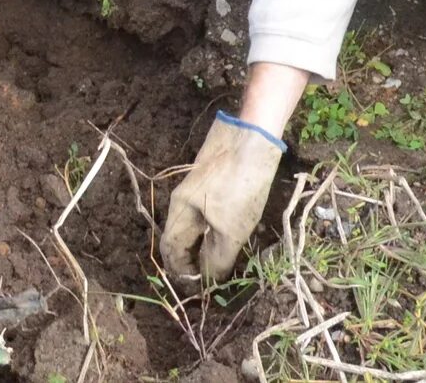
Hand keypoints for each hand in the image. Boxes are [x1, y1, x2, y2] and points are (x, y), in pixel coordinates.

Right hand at [159, 113, 286, 283]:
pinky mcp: (214, 179)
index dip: (181, 273)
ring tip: (225, 261)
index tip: (200, 290)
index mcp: (180, 210)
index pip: (170, 250)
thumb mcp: (231, 230)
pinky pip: (209, 212)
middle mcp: (183, 198)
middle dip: (194, 261)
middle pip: (182, 238)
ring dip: (207, 246)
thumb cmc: (240, 185)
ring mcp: (199, 187)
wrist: (254, 135)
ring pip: (197, 225)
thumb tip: (208, 281)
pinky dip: (216, 229)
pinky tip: (234, 234)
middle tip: (214, 279)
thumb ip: (217, 259)